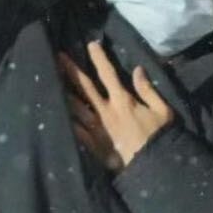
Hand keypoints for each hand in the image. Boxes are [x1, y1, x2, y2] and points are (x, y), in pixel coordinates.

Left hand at [60, 42, 172, 168]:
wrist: (153, 167)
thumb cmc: (160, 137)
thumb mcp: (162, 110)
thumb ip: (148, 90)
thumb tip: (138, 70)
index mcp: (122, 101)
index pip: (108, 74)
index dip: (99, 58)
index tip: (90, 45)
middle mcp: (105, 111)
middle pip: (85, 87)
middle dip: (71, 71)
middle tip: (58, 57)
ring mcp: (96, 128)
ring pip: (75, 107)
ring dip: (64, 93)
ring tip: (50, 82)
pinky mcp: (93, 144)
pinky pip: (76, 130)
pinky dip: (65, 121)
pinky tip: (55, 113)